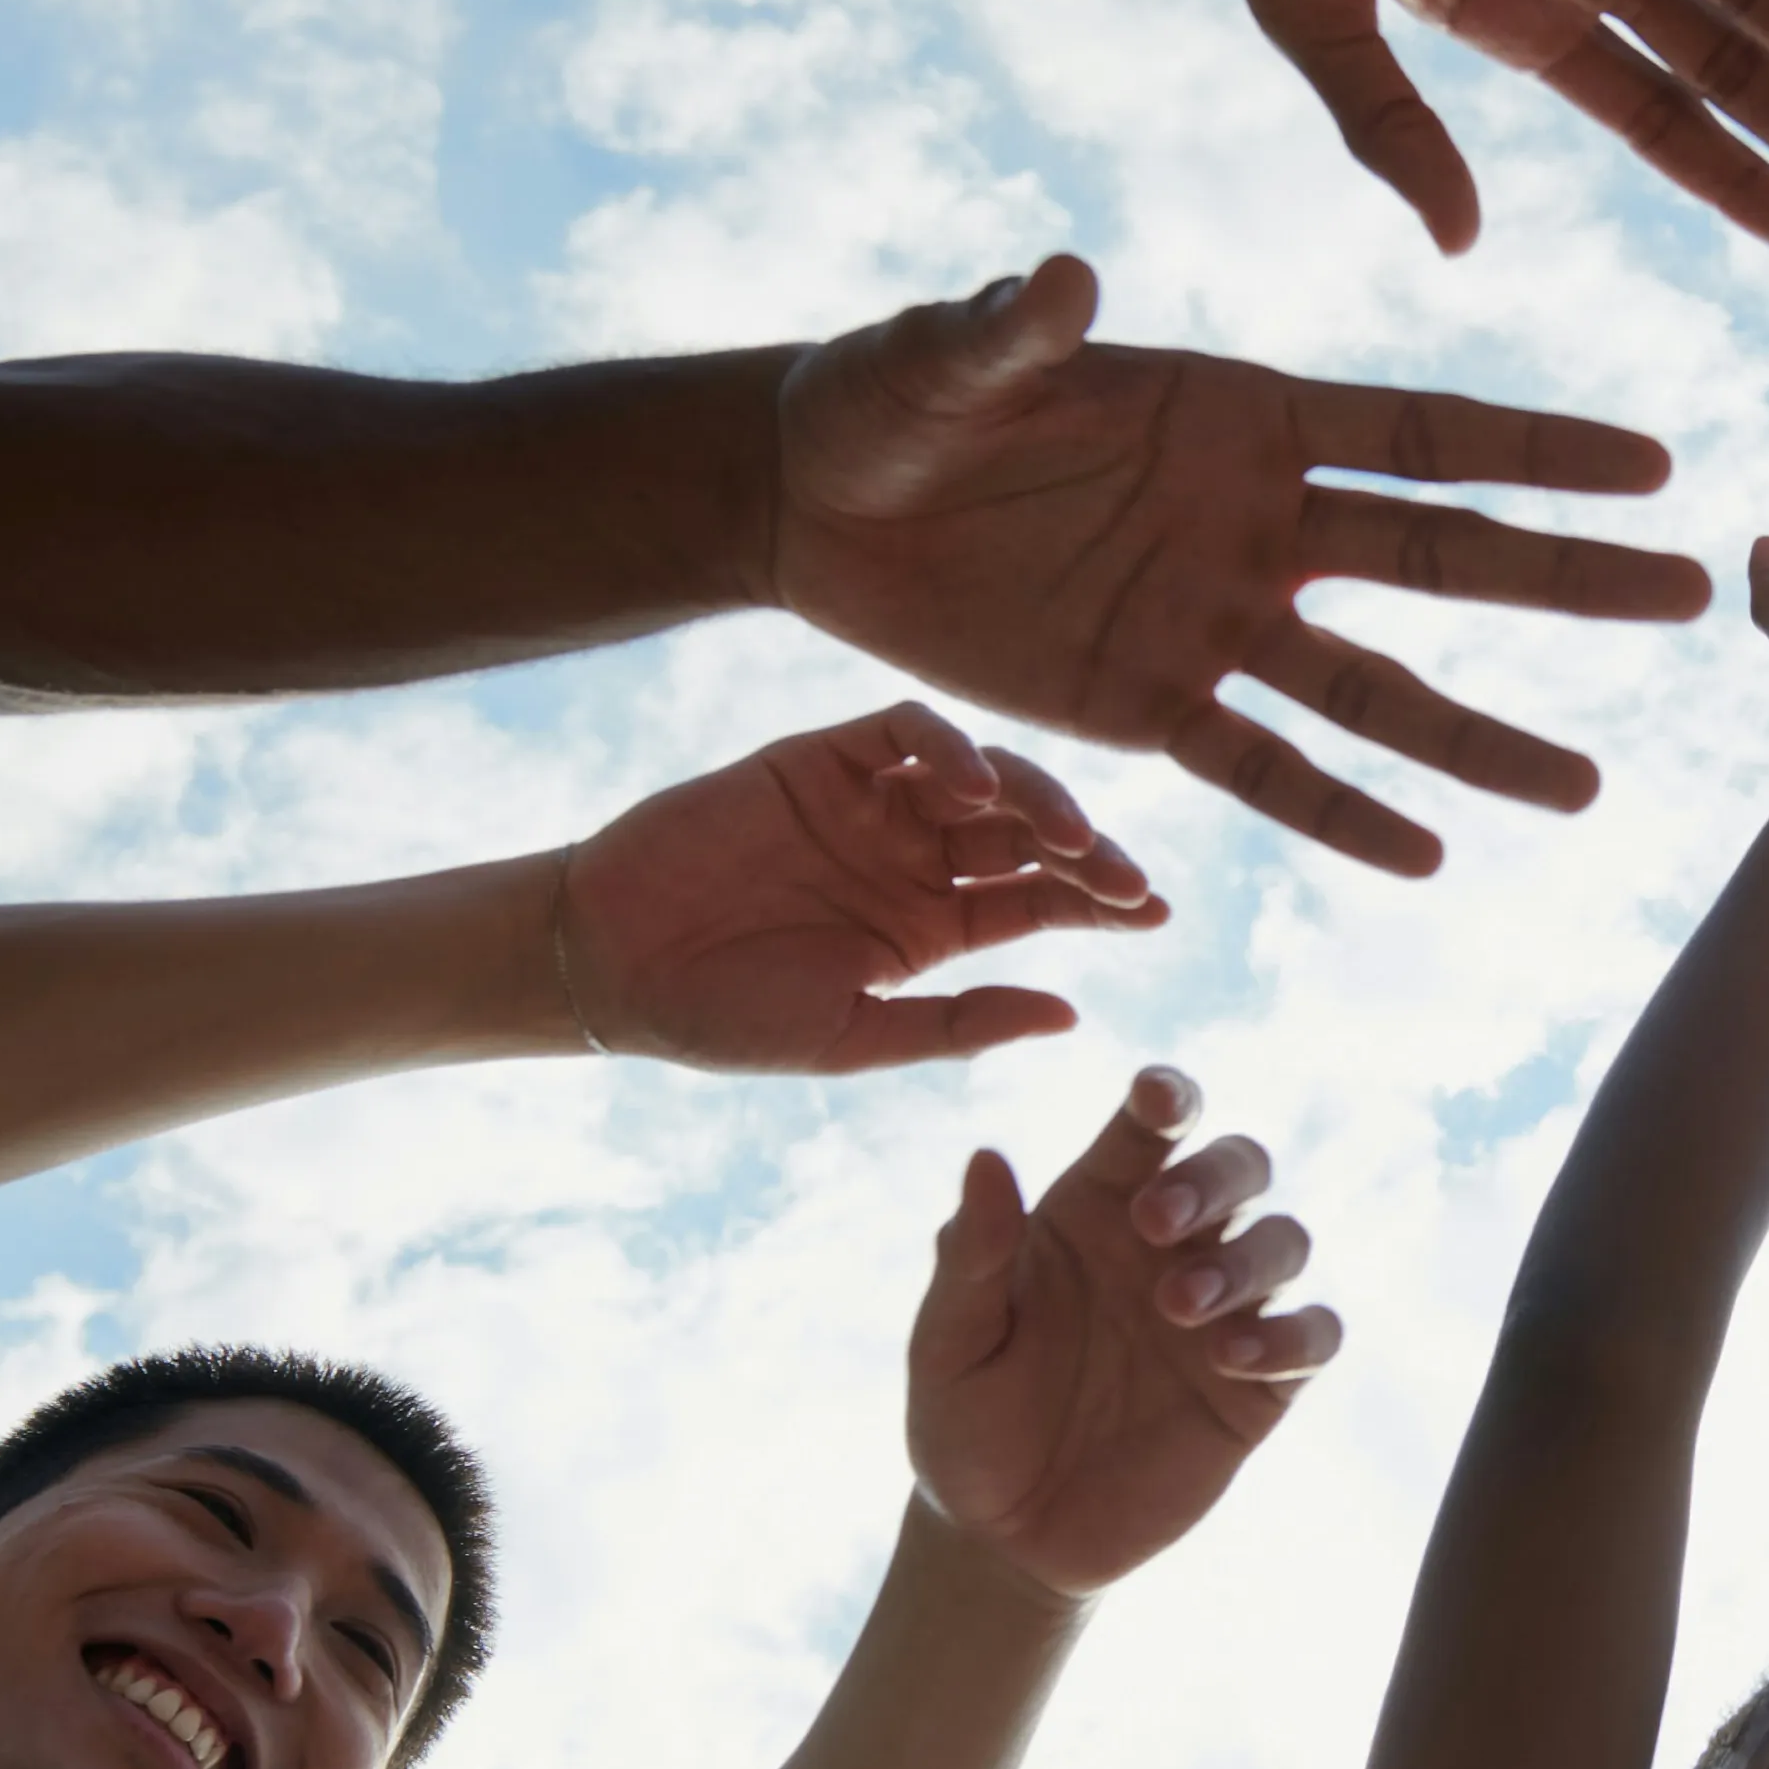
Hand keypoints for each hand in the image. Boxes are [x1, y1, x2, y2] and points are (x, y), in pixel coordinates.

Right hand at [553, 703, 1160, 1070]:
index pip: (1040, 898)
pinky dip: (948, 747)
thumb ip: (960, 1023)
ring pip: (983, 776)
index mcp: (933, 925)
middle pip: (1027, 833)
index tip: (1155, 911)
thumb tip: (1072, 1016)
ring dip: (1035, 797)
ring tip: (1069, 838)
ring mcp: (871, 803)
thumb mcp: (856, 1037)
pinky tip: (972, 786)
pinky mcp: (820, 759)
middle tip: (1123, 877)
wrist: (613, 968)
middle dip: (1085, 850)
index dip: (1101, 899)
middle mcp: (913, 855)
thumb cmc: (725, 1019)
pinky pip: (904, 732)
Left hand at [772, 256, 1716, 874]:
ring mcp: (1209, 619)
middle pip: (1440, 558)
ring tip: (1586, 789)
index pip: (1418, 435)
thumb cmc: (888, 395)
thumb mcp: (947, 358)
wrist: (810, 499)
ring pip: (1373, 690)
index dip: (1534, 451)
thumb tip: (1062, 281)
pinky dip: (1335, 814)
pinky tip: (1422, 857)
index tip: (1652, 468)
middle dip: (1564, 579)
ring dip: (1477, 740)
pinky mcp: (1143, 704)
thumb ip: (1014, 333)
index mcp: (1240, 415)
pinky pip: (1258, 767)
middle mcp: (1254, 521)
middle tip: (1692, 596)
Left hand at [903, 1067, 1342, 1595]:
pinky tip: (1235, 1359)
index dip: (1166, 1098)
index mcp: (1096, 1212)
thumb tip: (986, 1157)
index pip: (1148, 1132)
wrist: (1005, 1539)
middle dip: (1215, 1177)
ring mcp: (1222, 1315)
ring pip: (1283, 1243)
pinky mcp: (1257, 1388)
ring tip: (1180, 1308)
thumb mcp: (948, 1344)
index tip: (1155, 1099)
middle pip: (1238, 1166)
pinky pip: (1312, 1337)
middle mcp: (1170, 1249)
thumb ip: (969, 1256)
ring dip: (1245, 1260)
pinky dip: (1294, 1335)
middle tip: (1159, 1224)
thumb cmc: (966, 1424)